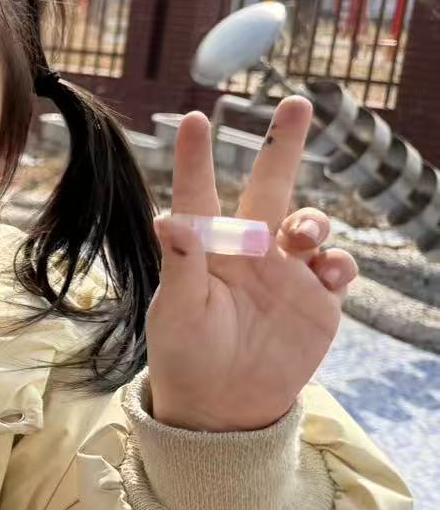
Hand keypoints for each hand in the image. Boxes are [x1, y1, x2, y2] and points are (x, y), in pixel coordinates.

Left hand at [146, 96, 357, 431]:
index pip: (200, 192)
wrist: (224, 407)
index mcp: (205, 248)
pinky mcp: (317, 300)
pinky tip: (328, 273)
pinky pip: (338, 267)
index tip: (194, 118)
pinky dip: (339, 262)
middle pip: (269, 186)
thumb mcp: (176, 312)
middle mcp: (247, 250)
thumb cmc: (186, 355)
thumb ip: (179, 265)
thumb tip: (169, 219)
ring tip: (304, 236)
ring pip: (310, 224)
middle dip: (284, 145)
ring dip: (314, 219)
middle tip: (296, 102)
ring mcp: (285, 273)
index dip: (195, 156)